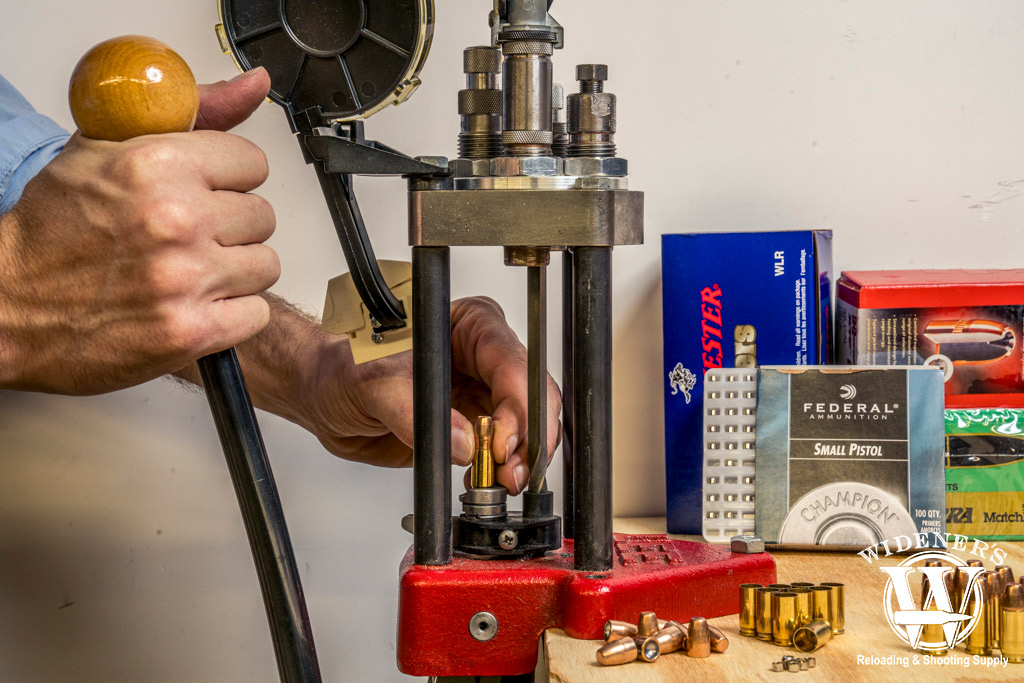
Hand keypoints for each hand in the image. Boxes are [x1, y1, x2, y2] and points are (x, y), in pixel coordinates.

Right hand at [0, 69, 278, 393]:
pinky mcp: (193, 331)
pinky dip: (232, 314)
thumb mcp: (105, 147)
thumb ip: (192, 113)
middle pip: (261, 216)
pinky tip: (193, 304)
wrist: (10, 308)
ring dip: (234, 271)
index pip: (252, 164)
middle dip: (229, 227)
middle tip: (189, 237)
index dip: (228, 180)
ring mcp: (187, 278)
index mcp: (156, 165)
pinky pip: (256, 313)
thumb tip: (256, 86)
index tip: (205, 193)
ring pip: (264, 264)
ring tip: (190, 272)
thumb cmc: (54, 230)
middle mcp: (176, 219)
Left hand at [292, 297, 561, 493]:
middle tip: (509, 473)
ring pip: (526, 428)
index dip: (518, 407)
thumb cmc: (344, 365)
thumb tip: (462, 443)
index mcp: (471, 325)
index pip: (514, 364)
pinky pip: (504, 451)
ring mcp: (483, 392)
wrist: (325, 393)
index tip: (503, 444)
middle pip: (533, 399)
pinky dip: (501, 472)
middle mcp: (485, 357)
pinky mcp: (474, 426)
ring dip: (518, 461)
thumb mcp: (370, 381)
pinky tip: (483, 482)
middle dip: (528, 440)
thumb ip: (412, 411)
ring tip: (498, 482)